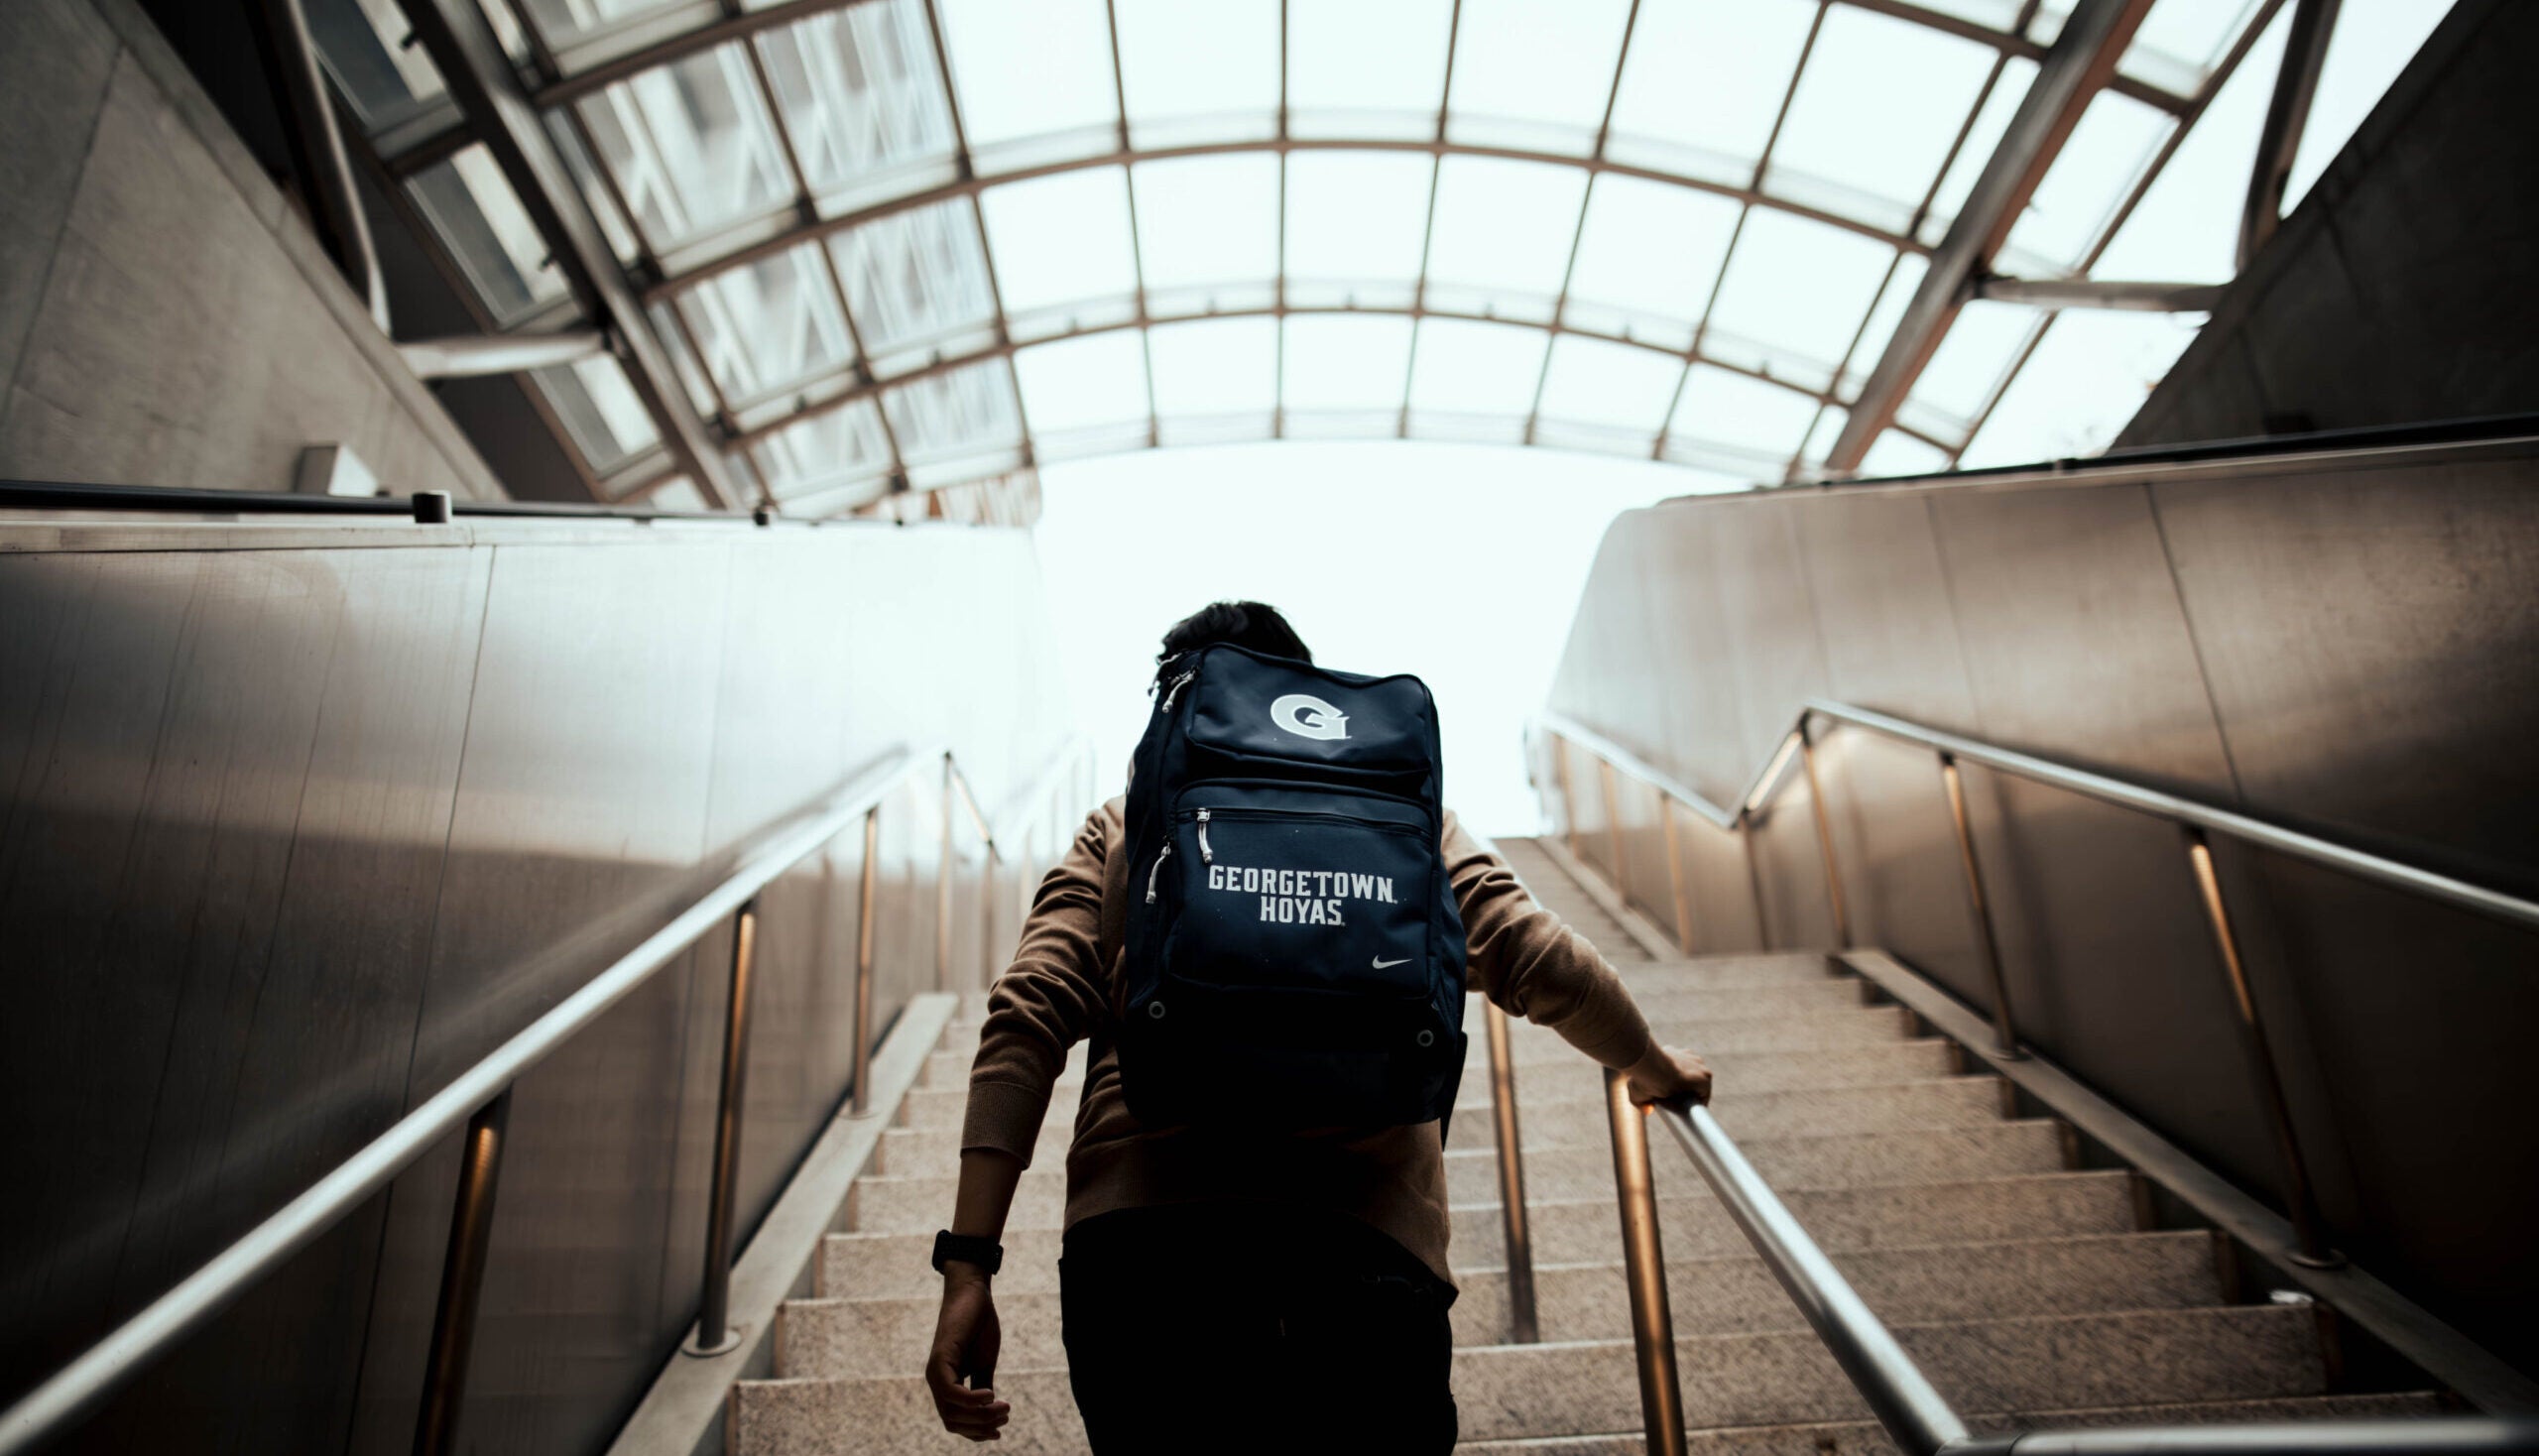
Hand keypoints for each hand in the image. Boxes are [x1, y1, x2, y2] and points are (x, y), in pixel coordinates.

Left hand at [926, 1271, 1007, 1440]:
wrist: (973, 1295)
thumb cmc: (979, 1326)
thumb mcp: (984, 1364)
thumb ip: (982, 1388)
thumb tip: (988, 1414)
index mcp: (946, 1384)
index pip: (955, 1421)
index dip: (976, 1432)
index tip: (999, 1431)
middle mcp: (936, 1382)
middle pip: (953, 1422)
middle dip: (981, 1426)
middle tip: (1005, 1416)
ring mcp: (935, 1372)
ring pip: (952, 1412)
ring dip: (981, 1416)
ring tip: (1003, 1407)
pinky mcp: (940, 1361)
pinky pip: (952, 1394)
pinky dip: (972, 1401)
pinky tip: (991, 1395)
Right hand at [1625, 1044, 1712, 1108]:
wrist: (1652, 1068)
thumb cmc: (1642, 1075)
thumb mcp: (1635, 1087)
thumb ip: (1640, 1100)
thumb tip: (1648, 1110)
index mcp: (1671, 1053)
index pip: (1679, 1069)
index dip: (1677, 1083)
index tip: (1671, 1097)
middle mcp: (1686, 1055)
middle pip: (1691, 1077)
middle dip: (1688, 1091)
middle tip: (1678, 1106)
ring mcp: (1697, 1065)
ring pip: (1700, 1085)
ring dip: (1696, 1096)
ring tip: (1687, 1112)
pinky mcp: (1704, 1075)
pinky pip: (1706, 1092)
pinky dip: (1703, 1102)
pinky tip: (1697, 1113)